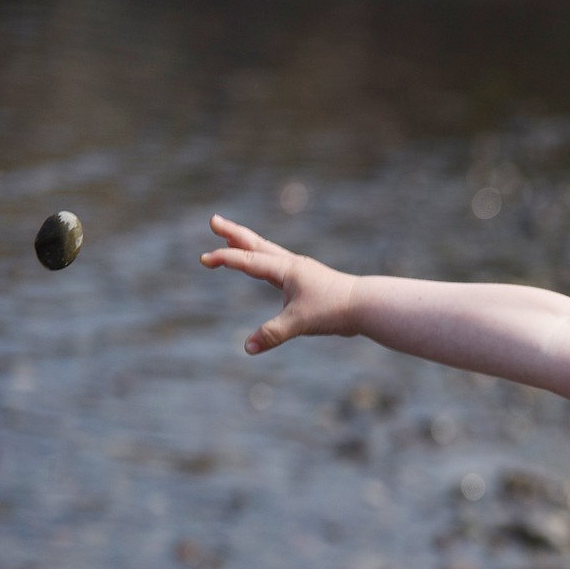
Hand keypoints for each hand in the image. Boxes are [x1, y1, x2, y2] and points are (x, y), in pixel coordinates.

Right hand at [200, 214, 357, 354]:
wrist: (365, 306)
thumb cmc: (334, 309)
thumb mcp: (300, 323)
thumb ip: (273, 334)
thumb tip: (248, 348)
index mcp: (286, 269)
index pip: (248, 261)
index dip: (225, 259)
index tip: (204, 259)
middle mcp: (291, 265)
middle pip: (256, 244)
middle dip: (233, 234)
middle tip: (213, 220)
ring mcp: (300, 272)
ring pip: (267, 253)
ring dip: (248, 244)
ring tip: (232, 238)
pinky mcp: (307, 282)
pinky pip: (278, 267)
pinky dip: (264, 261)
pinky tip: (264, 267)